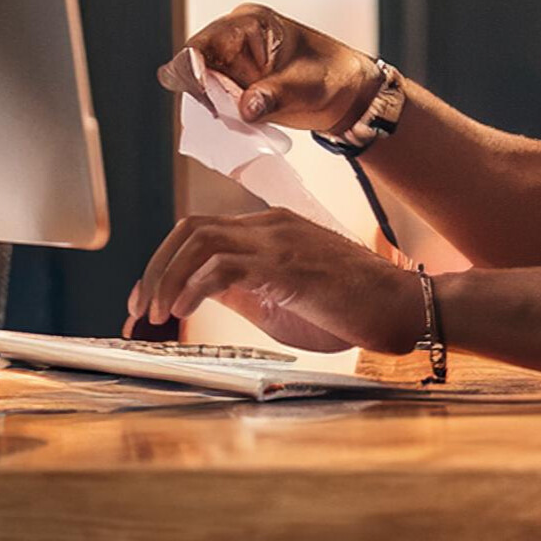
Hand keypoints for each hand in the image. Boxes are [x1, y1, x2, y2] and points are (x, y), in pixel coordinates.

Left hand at [125, 209, 422, 354]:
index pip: (200, 231)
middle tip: (138, 309)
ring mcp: (279, 241)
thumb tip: (197, 295)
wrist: (403, 308)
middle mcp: (270, 226)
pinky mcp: (288, 266)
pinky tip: (184, 311)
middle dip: (154, 268)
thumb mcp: (283, 301)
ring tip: (157, 314)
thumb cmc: (351, 309)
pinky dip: (194, 287)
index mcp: (270, 229)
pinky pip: (224, 266)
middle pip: (190, 230)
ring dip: (167, 278)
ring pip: (200, 241)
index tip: (147, 299)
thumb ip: (243, 291)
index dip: (164, 263)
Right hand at [157, 3, 378, 133]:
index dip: (193, 66)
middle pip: (193, 65)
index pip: (203, 42)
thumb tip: (245, 109)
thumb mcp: (307, 87)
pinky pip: (212, 101)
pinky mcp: (232, 85)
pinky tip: (237, 124)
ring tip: (238, 119)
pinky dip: (219, 115)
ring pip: (198, 86)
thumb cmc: (332, 77)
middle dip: (202, 93)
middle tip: (223, 113)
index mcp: (249, 23)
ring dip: (210, 107)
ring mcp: (230, 63)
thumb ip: (274, 95)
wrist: (345, 94)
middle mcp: (232, 39)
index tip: (202, 91)